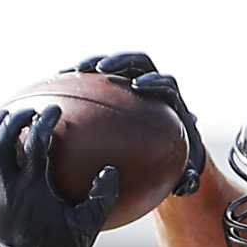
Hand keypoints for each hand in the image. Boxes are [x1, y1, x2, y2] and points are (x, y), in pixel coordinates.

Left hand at [0, 105, 118, 246]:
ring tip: (4, 118)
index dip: (44, 122)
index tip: (53, 110)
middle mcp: (9, 190)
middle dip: (14, 120)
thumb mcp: (89, 225)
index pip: (35, 145)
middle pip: (2, 141)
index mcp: (34, 191)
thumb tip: (112, 169)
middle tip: (27, 110)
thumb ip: (102, 196)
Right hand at [69, 53, 204, 194]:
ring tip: (75, 70)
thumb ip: (188, 179)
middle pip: (140, 63)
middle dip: (121, 61)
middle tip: (103, 69)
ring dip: (96, 62)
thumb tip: (187, 185)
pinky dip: (81, 78)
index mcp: (173, 102)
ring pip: (116, 64)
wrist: (170, 152)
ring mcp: (135, 81)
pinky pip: (98, 77)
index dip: (152, 82)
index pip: (166, 84)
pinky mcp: (118, 84)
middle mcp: (155, 85)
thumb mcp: (183, 176)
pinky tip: (59, 85)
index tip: (137, 86)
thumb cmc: (177, 166)